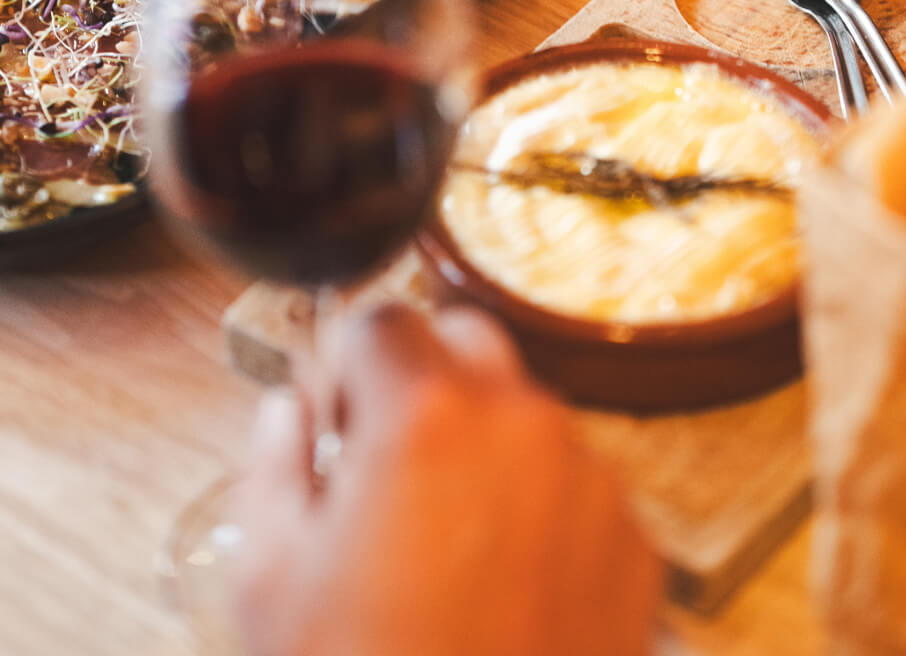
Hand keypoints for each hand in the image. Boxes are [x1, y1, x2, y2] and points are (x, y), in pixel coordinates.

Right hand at [234, 303, 660, 655]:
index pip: (380, 318)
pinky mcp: (635, 545)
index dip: (344, 365)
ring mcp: (590, 483)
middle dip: (421, 381)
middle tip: (384, 464)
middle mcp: (520, 426)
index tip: (334, 419)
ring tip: (440, 544)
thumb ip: (274, 461)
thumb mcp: (270, 577)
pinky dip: (538, 507)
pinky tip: (497, 588)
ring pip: (525, 413)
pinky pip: (575, 485)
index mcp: (424, 417)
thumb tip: (290, 412)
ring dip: (481, 444)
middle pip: (465, 342)